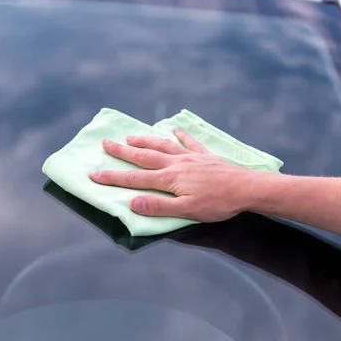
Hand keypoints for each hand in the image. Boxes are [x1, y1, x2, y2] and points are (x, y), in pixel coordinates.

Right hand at [89, 128, 255, 221]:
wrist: (247, 188)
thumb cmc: (218, 203)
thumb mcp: (187, 211)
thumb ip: (158, 207)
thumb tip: (131, 202)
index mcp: (169, 179)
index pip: (135, 179)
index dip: (113, 177)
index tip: (94, 173)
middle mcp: (176, 164)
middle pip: (144, 157)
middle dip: (122, 152)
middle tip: (105, 143)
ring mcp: (191, 157)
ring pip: (162, 146)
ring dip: (145, 141)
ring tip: (130, 136)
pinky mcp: (206, 156)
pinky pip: (190, 142)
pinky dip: (181, 135)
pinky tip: (176, 129)